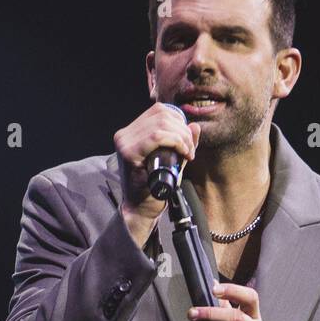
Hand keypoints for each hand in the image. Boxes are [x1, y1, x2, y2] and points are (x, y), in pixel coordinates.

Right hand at [114, 104, 201, 222]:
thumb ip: (182, 143)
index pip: (159, 111)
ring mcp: (124, 142)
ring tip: (187, 153)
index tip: (188, 141)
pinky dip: (174, 142)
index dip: (179, 121)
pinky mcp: (129, 153)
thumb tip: (195, 126)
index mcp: (132, 132)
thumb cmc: (154, 188)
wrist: (140, 210)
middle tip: (190, 150)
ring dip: (181, 137)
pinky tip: (182, 153)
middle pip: (162, 115)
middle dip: (183, 131)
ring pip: (161, 124)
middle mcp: (125, 134)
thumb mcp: (172, 161)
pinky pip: (156, 137)